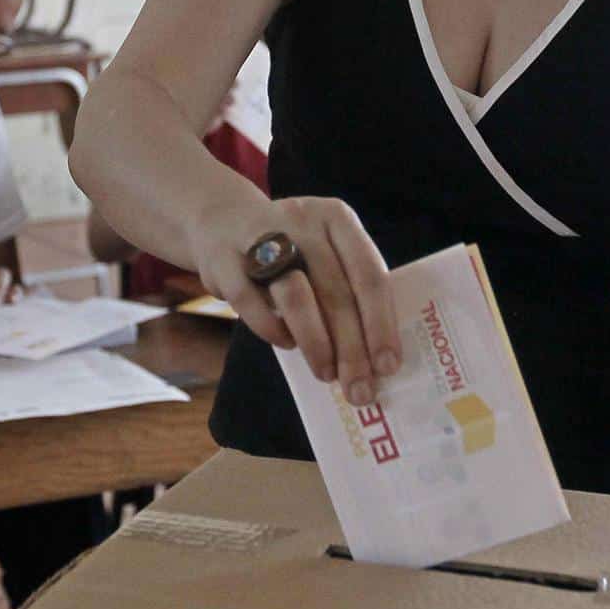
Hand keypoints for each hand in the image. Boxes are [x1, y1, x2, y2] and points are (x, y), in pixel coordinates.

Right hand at [194, 196, 400, 407]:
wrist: (221, 219)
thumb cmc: (288, 248)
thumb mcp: (323, 248)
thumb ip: (347, 287)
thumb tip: (372, 355)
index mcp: (336, 218)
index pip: (369, 274)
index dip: (381, 324)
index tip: (388, 366)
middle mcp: (301, 220)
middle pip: (335, 293)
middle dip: (351, 349)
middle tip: (360, 389)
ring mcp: (258, 236)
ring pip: (296, 297)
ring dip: (316, 344)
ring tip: (326, 374)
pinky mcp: (223, 258)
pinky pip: (250, 302)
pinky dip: (273, 330)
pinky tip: (287, 345)